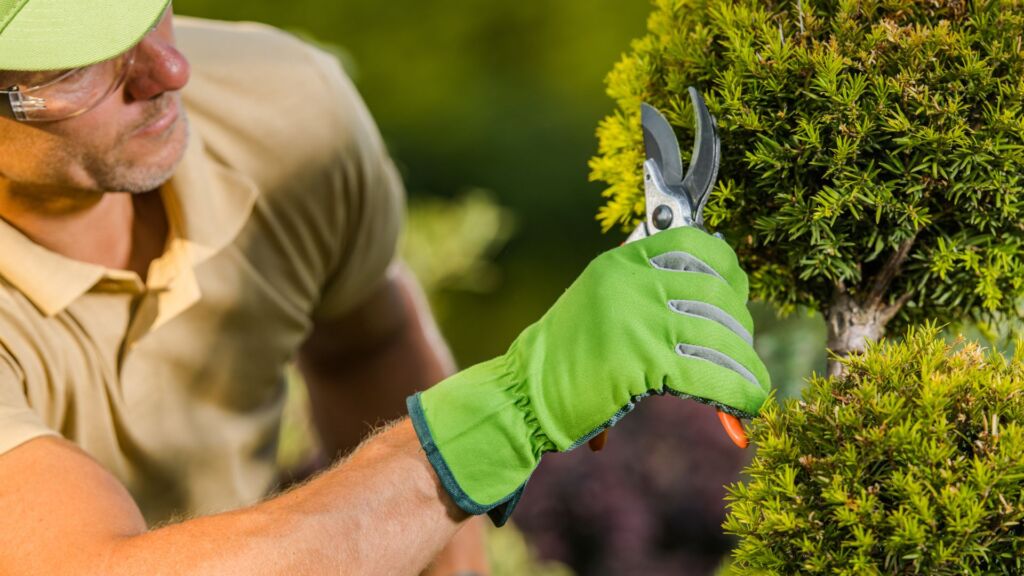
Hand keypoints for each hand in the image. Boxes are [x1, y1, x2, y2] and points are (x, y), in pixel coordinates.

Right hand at [407, 226, 769, 524]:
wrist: (521, 396)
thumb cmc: (562, 358)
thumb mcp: (599, 302)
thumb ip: (642, 289)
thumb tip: (710, 288)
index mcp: (622, 263)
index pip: (696, 244)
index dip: (728, 268)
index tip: (737, 292)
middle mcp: (632, 282)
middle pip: (717, 295)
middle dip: (739, 329)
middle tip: (739, 353)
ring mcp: (638, 320)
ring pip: (721, 337)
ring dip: (745, 366)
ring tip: (751, 386)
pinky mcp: (642, 362)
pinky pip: (711, 375)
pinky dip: (738, 393)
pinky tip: (746, 405)